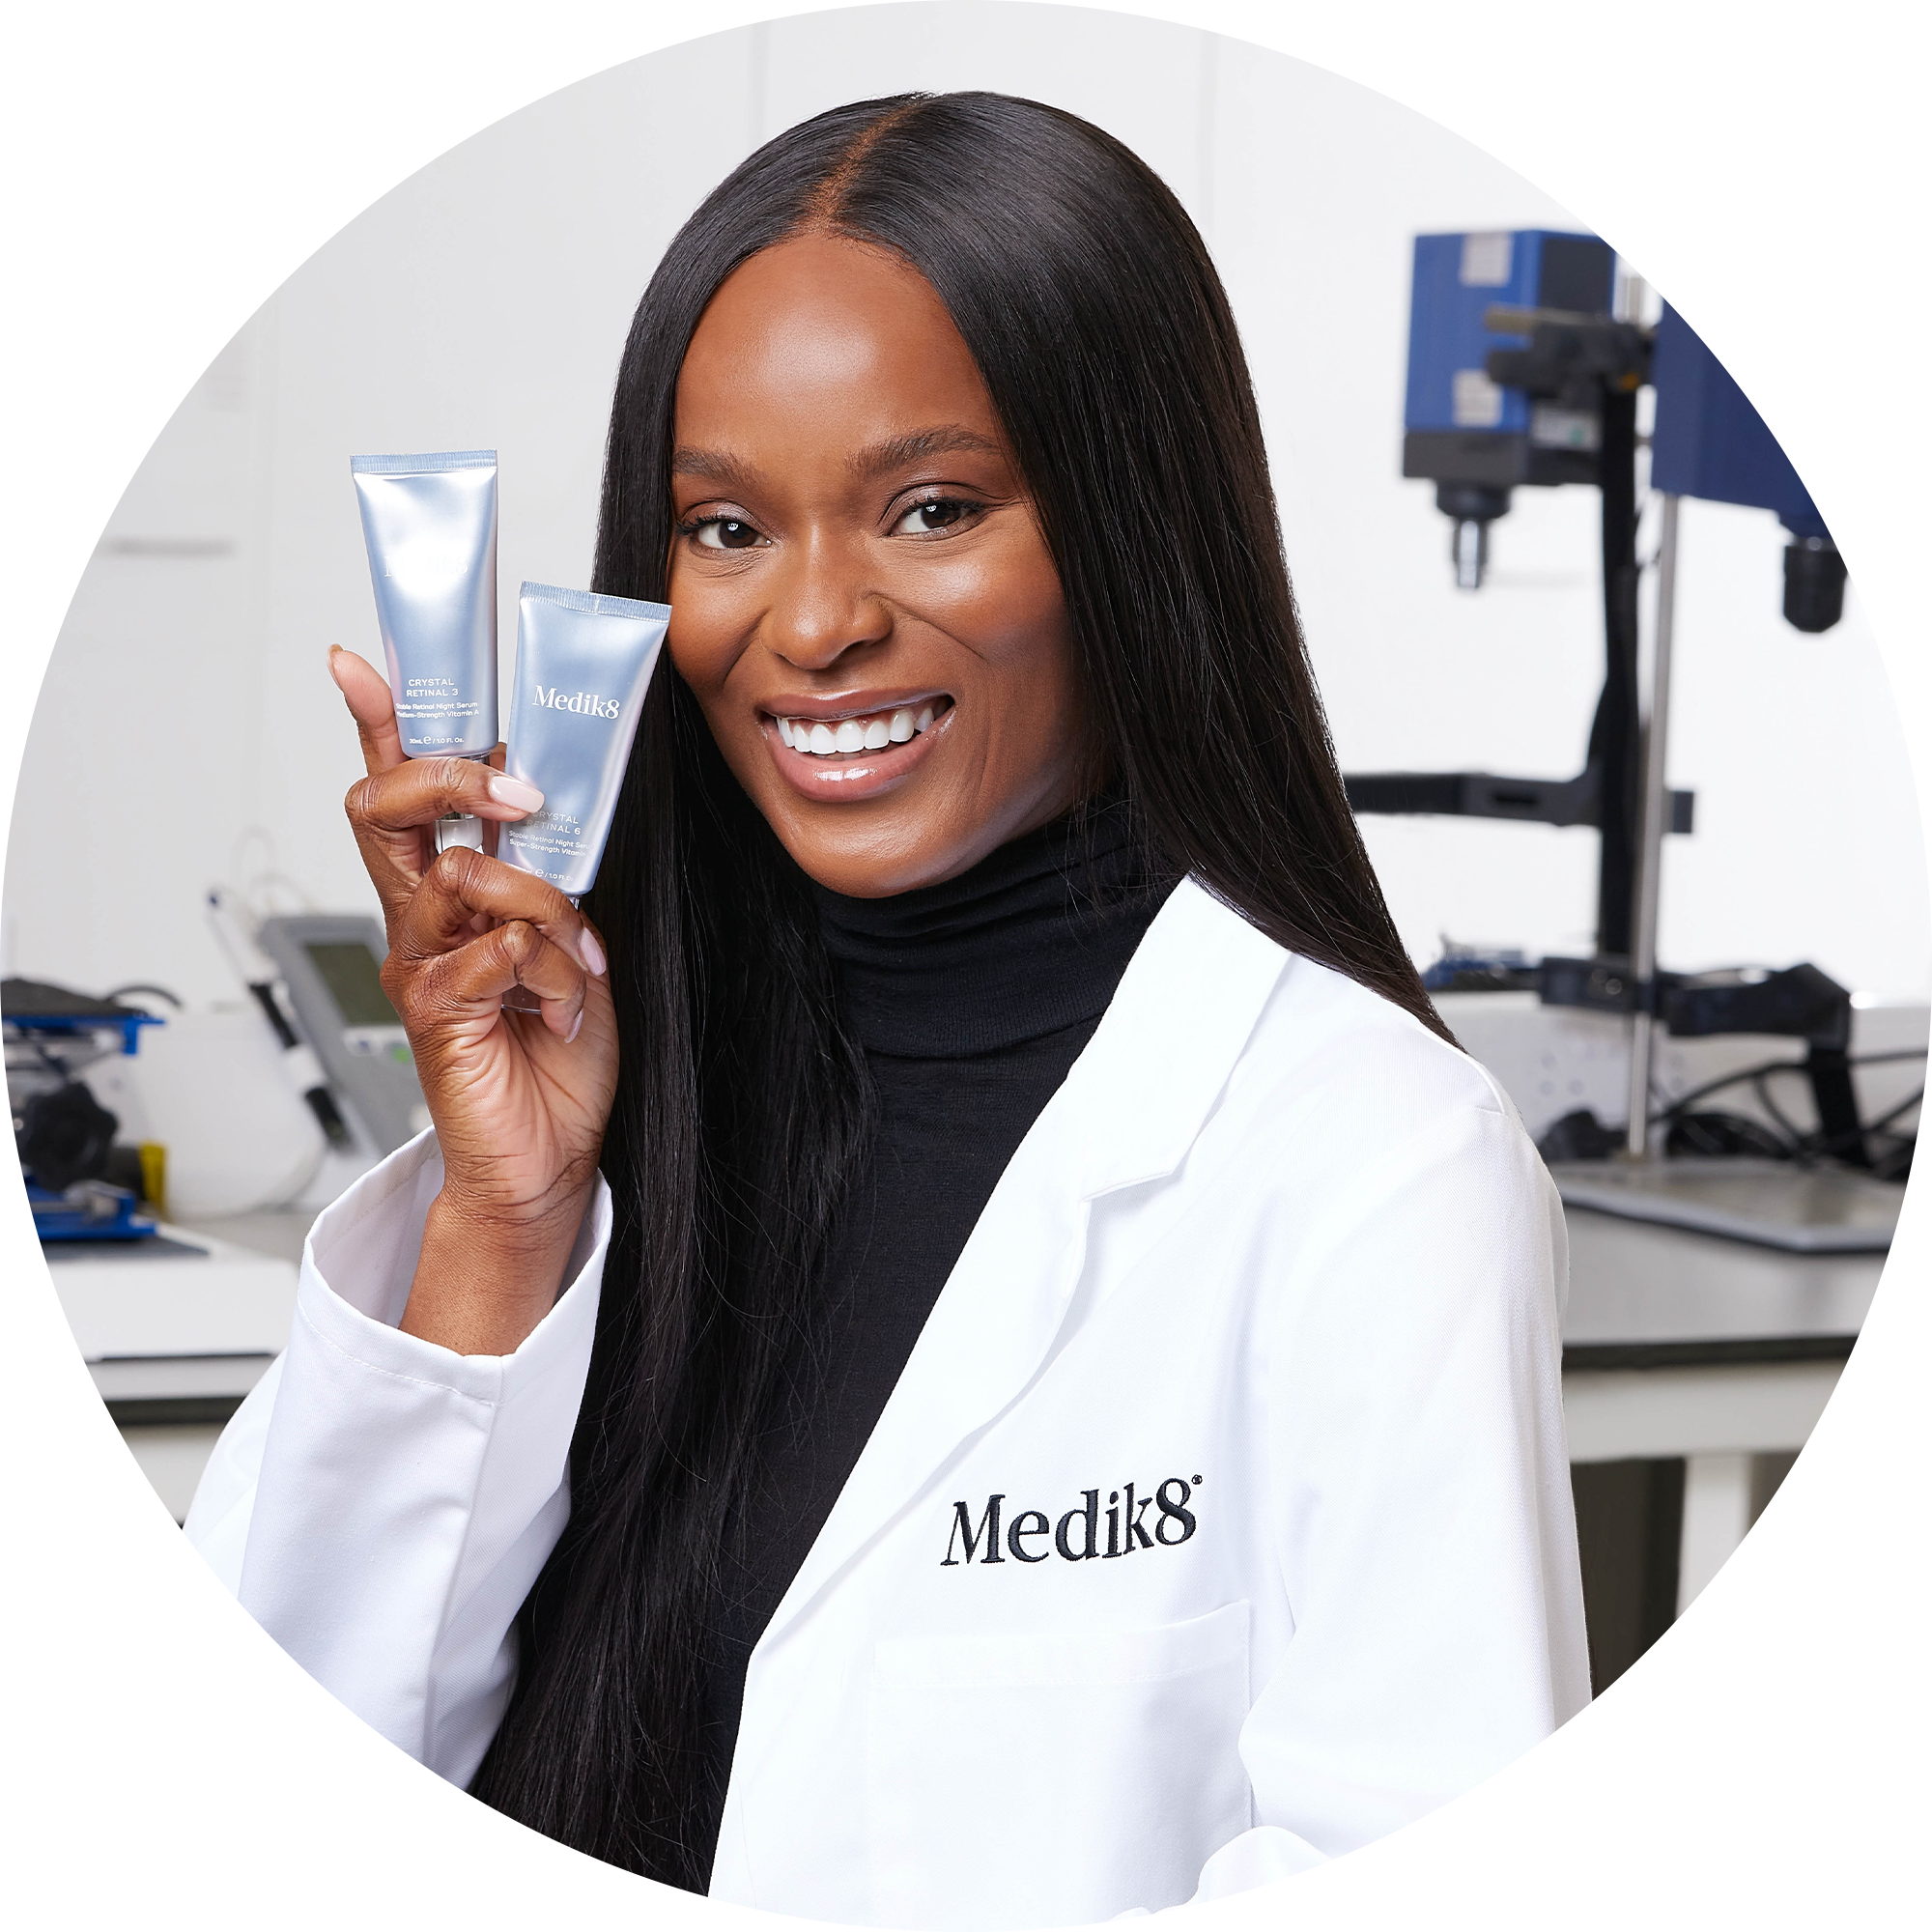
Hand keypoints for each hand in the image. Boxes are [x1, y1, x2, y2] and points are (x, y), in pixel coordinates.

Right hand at [330, 647, 619, 1353]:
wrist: (547, 1156)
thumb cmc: (554, 1052)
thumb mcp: (566, 941)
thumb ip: (545, 878)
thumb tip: (547, 805)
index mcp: (447, 897)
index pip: (398, 795)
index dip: (379, 725)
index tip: (358, 661)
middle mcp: (419, 924)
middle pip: (385, 810)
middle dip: (450, 778)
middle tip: (513, 793)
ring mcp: (421, 966)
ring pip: (466, 875)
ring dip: (545, 905)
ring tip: (578, 960)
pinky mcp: (436, 1013)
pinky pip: (497, 950)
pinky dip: (551, 972)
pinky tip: (563, 1011)